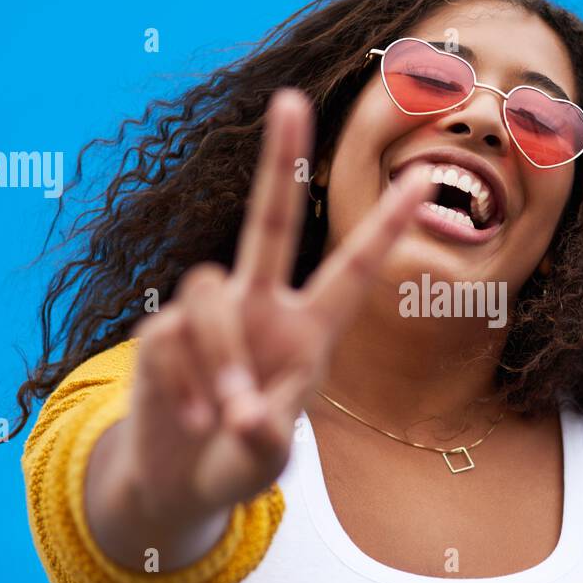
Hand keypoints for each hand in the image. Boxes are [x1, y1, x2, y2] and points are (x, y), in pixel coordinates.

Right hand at [118, 87, 432, 520]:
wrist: (179, 483)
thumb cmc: (239, 461)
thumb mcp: (266, 459)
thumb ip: (266, 438)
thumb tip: (245, 417)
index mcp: (307, 331)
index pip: (352, 271)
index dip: (385, 227)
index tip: (423, 179)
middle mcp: (259, 307)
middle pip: (267, 223)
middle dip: (279, 161)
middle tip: (290, 100)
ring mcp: (207, 315)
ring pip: (207, 294)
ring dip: (221, 357)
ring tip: (225, 419)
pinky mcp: (159, 331)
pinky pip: (170, 336)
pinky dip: (185, 383)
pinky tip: (194, 420)